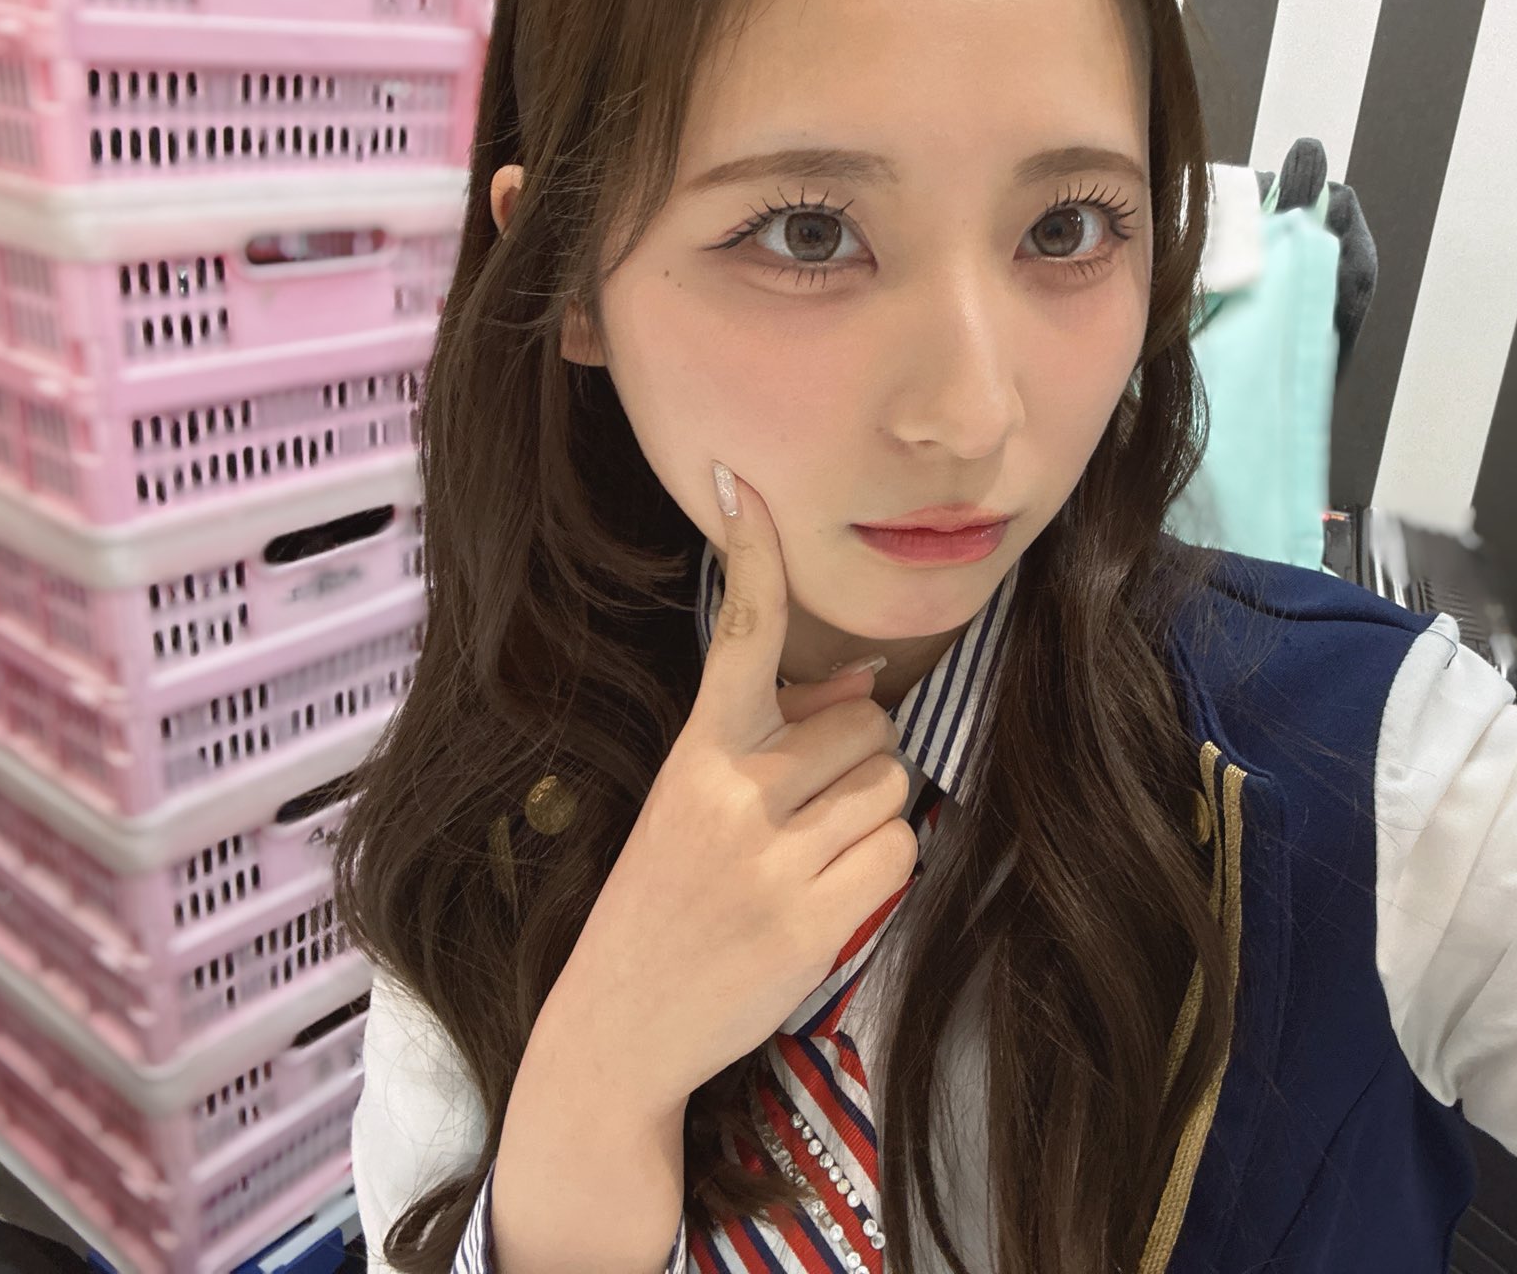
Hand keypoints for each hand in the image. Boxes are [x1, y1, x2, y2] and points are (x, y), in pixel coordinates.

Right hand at [556, 466, 918, 1106]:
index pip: (737, 636)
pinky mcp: (812, 922)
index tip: (742, 484)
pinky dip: (880, 874)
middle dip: (854, 758)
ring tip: (808, 863)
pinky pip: (900, 854)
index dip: (751, 558)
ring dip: (869, 818)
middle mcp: (733, 793)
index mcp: (696, 754)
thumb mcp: (696, 807)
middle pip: (866, 722)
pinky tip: (827, 901)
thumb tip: (860, 683)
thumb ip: (776, 739)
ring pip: (890, 785)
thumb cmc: (662, 904)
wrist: (616, 1031)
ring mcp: (772, 860)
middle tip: (804, 814)